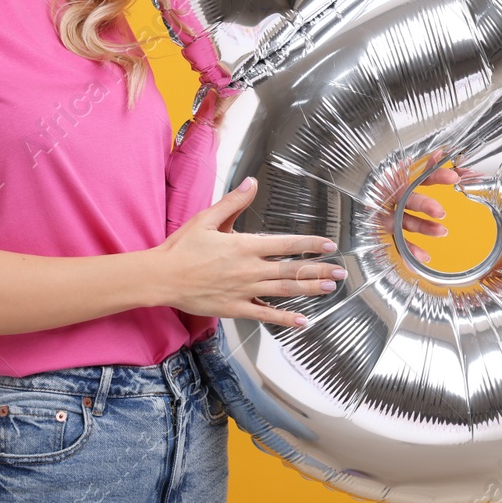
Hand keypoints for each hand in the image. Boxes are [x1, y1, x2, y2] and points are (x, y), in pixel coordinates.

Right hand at [157, 177, 343, 327]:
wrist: (161, 277)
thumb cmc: (182, 248)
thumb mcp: (207, 219)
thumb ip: (233, 202)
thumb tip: (251, 182)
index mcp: (245, 246)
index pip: (287, 245)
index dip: (311, 245)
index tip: (329, 246)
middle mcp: (249, 269)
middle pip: (292, 270)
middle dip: (319, 270)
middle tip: (340, 272)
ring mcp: (244, 290)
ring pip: (284, 290)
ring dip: (309, 289)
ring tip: (329, 288)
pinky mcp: (235, 308)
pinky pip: (264, 314)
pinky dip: (284, 318)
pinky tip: (302, 320)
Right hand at [383, 161, 461, 263]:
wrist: (359, 187)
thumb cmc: (384, 179)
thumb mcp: (406, 169)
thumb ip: (429, 167)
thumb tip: (447, 158)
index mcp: (400, 178)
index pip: (422, 176)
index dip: (437, 175)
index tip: (453, 177)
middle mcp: (391, 195)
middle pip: (408, 199)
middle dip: (424, 205)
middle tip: (441, 211)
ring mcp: (387, 212)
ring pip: (404, 221)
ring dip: (422, 228)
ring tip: (441, 232)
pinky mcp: (385, 227)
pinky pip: (397, 240)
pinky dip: (408, 251)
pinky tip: (422, 258)